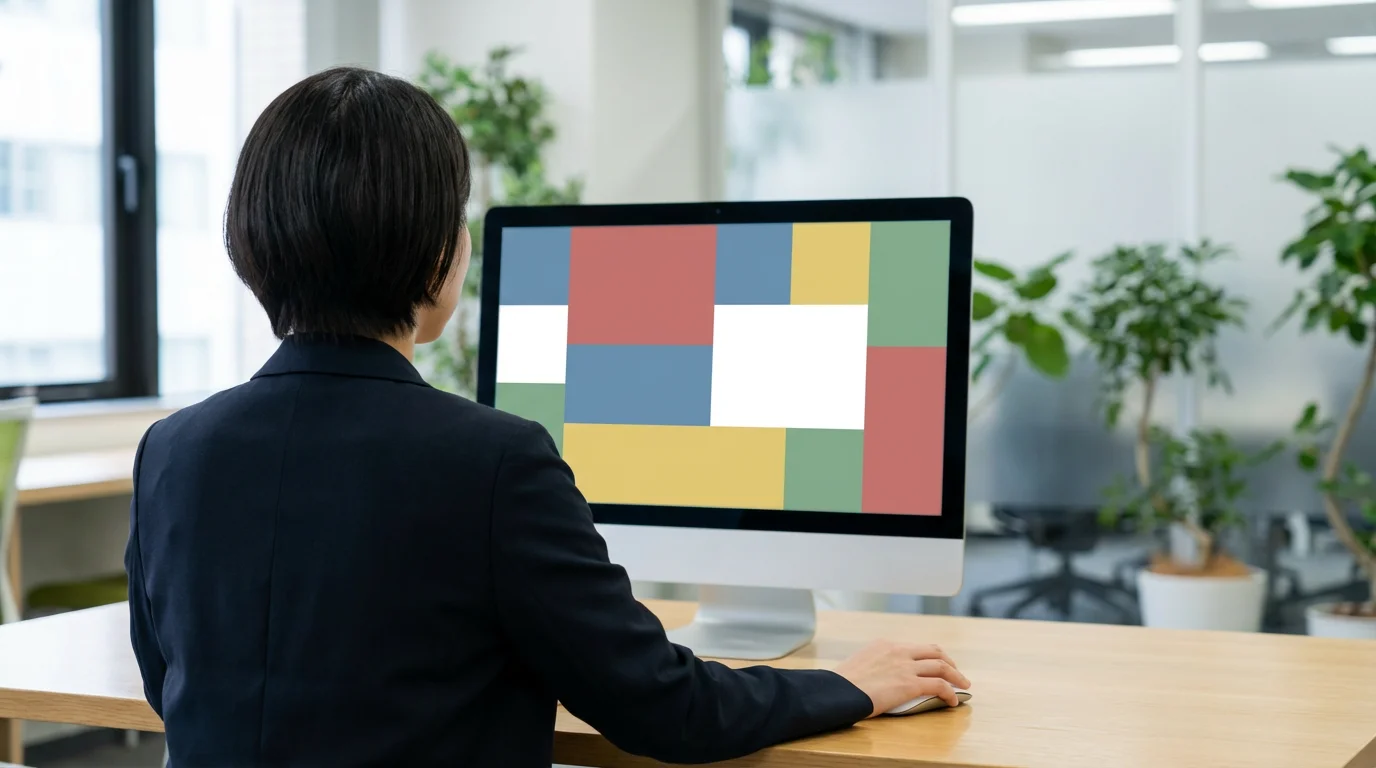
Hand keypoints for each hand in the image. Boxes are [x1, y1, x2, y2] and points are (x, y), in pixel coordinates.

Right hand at [833, 640, 970, 716]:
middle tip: (956, 672)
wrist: (838, 691)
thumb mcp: (860, 662)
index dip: (931, 655)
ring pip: (942, 666)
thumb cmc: (843, 683)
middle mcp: (899, 651)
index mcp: (886, 644)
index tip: (937, 663)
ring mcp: (905, 667)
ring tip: (963, 685)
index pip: (916, 646)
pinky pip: (939, 686)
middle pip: (934, 651)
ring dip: (957, 676)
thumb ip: (876, 663)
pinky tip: (953, 701)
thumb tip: (883, 675)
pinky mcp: (909, 684)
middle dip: (949, 661)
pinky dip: (951, 692)